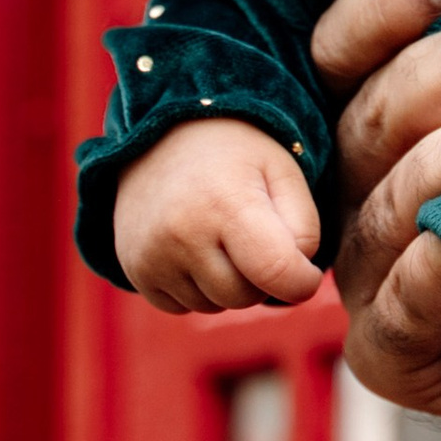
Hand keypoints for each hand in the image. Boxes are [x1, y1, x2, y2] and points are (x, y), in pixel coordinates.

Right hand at [113, 117, 323, 312]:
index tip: (305, 270)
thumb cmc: (237, 156)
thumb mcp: (284, 173)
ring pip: (214, 305)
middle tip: (252, 237)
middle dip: (259, 278)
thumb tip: (294, 283)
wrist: (164, 133)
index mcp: (227, 203)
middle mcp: (183, 232)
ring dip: (226, 283)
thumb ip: (304, 229)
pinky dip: (195, 288)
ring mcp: (152, 254)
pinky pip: (182, 307)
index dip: (302, 281)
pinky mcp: (135, 269)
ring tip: (218, 236)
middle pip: (245, 296)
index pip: (277, 273)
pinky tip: (193, 248)